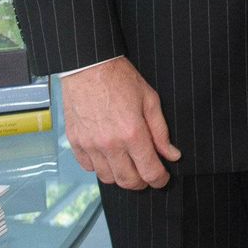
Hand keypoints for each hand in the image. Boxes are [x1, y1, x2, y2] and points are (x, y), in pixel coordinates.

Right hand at [61, 57, 180, 189]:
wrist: (89, 66)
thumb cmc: (119, 78)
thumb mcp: (150, 99)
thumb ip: (161, 131)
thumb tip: (172, 154)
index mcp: (132, 133)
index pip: (149, 171)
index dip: (160, 179)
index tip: (162, 178)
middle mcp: (110, 144)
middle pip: (128, 181)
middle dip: (142, 182)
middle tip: (147, 173)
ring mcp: (90, 145)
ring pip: (108, 178)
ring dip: (120, 176)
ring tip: (128, 163)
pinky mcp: (76, 143)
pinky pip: (89, 168)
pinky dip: (100, 166)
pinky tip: (108, 155)